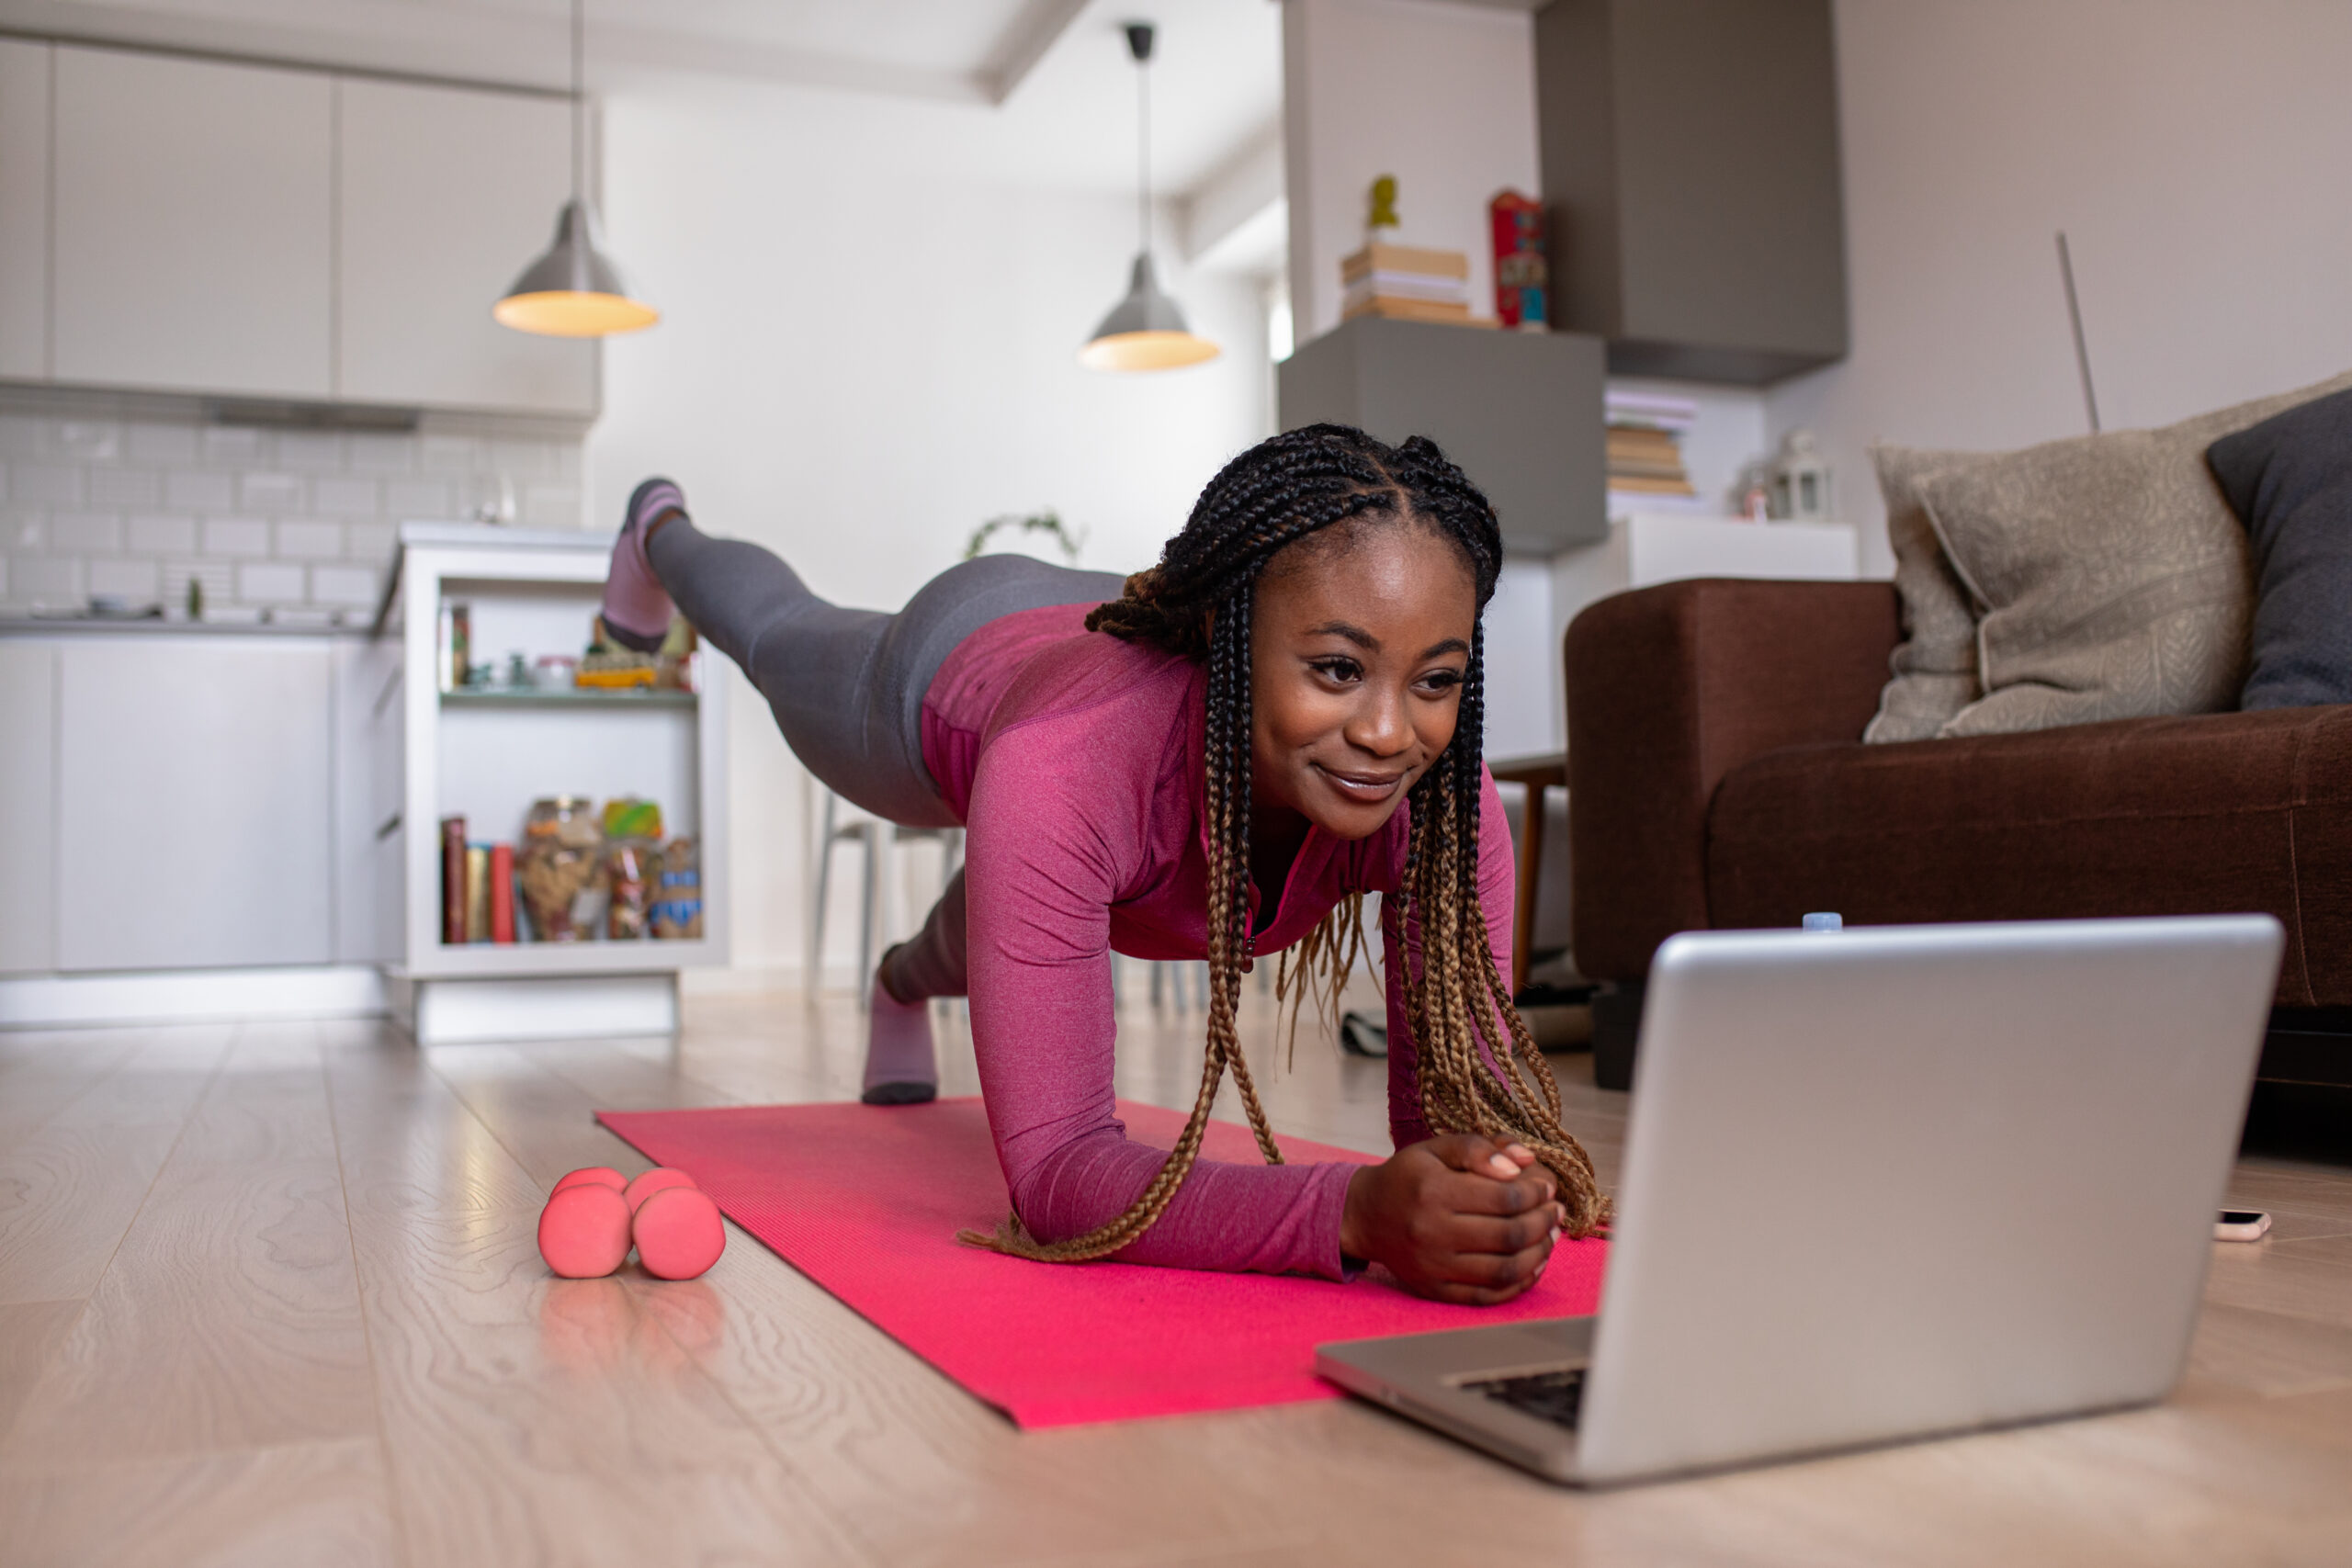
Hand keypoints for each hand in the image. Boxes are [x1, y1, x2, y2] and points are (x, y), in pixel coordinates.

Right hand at [1339, 1135, 1564, 1303]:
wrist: (1365, 1215)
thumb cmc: (1407, 1177)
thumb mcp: (1436, 1149)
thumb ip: (1479, 1148)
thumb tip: (1524, 1160)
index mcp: (1433, 1191)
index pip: (1504, 1197)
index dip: (1536, 1193)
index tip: (1547, 1188)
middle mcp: (1432, 1232)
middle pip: (1509, 1235)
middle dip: (1543, 1222)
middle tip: (1555, 1212)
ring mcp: (1433, 1266)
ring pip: (1504, 1269)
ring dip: (1538, 1254)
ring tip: (1549, 1237)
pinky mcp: (1434, 1289)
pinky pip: (1487, 1295)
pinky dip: (1518, 1284)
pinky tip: (1532, 1265)